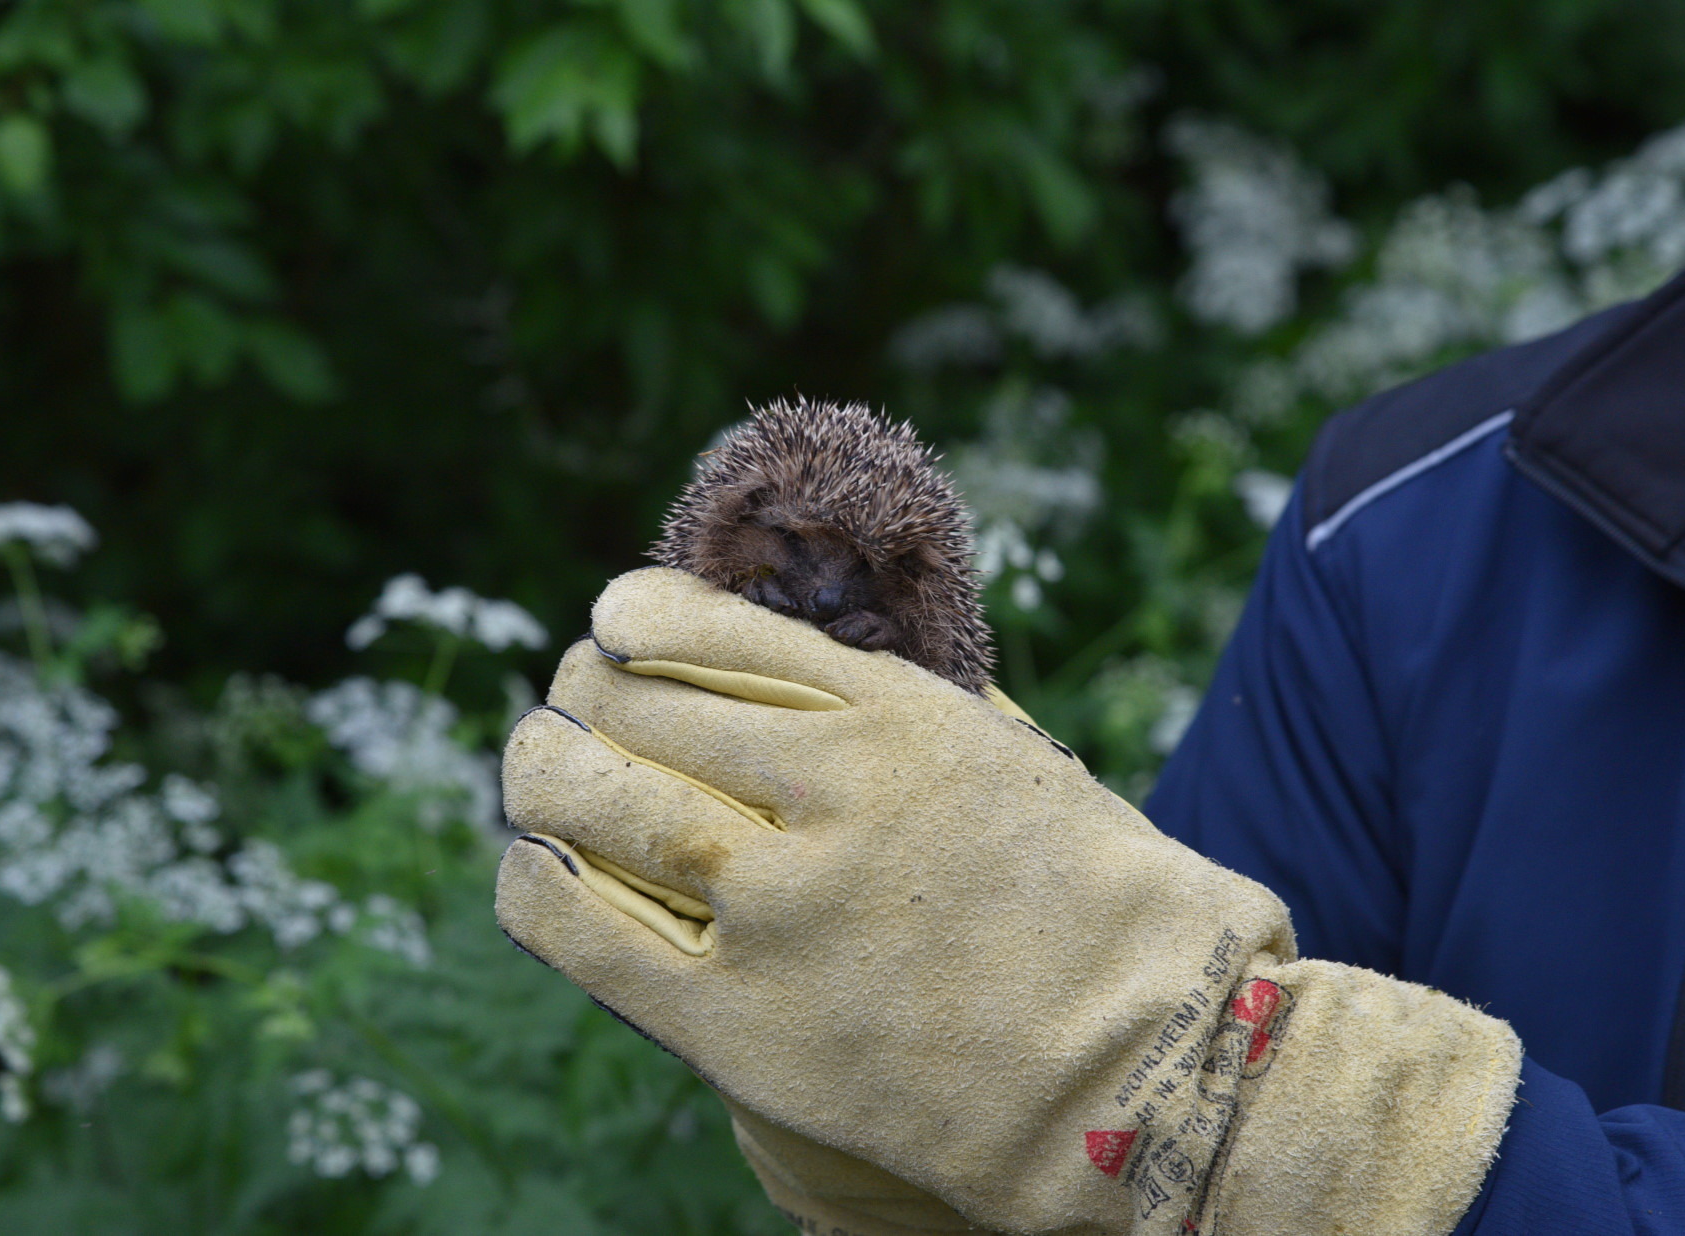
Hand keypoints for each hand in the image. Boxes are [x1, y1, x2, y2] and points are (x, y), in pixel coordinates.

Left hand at [497, 568, 1519, 1234]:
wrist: (1148, 1069)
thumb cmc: (1095, 907)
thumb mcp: (1011, 756)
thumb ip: (901, 704)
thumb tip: (786, 665)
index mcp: (897, 717)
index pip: (707, 630)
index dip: (634, 616)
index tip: (614, 623)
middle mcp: (826, 798)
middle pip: (633, 706)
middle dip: (580, 692)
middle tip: (568, 704)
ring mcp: (777, 913)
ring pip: (597, 804)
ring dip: (543, 771)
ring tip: (536, 767)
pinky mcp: (742, 1026)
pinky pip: (581, 933)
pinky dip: (536, 882)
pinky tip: (536, 863)